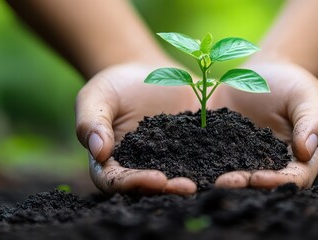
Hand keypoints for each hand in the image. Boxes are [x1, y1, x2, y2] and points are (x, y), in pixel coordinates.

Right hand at [76, 62, 199, 194]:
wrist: (144, 72)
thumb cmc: (114, 85)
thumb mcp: (97, 97)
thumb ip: (92, 122)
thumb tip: (98, 151)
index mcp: (112, 162)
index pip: (117, 181)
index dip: (134, 183)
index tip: (155, 179)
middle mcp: (141, 167)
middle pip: (150, 186)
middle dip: (169, 189)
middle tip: (188, 187)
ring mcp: (167, 159)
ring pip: (177, 176)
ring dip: (193, 181)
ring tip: (209, 181)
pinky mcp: (190, 148)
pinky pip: (201, 158)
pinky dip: (211, 163)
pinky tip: (225, 164)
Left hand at [208, 61, 317, 188]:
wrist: (263, 72)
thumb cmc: (292, 84)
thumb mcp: (307, 97)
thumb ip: (312, 121)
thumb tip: (307, 150)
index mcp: (299, 159)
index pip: (293, 177)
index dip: (277, 181)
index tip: (259, 178)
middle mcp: (271, 166)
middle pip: (261, 183)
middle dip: (243, 185)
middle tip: (224, 183)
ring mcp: (245, 160)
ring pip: (236, 176)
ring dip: (222, 180)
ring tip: (207, 179)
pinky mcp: (223, 150)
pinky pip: (213, 159)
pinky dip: (203, 165)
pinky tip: (189, 168)